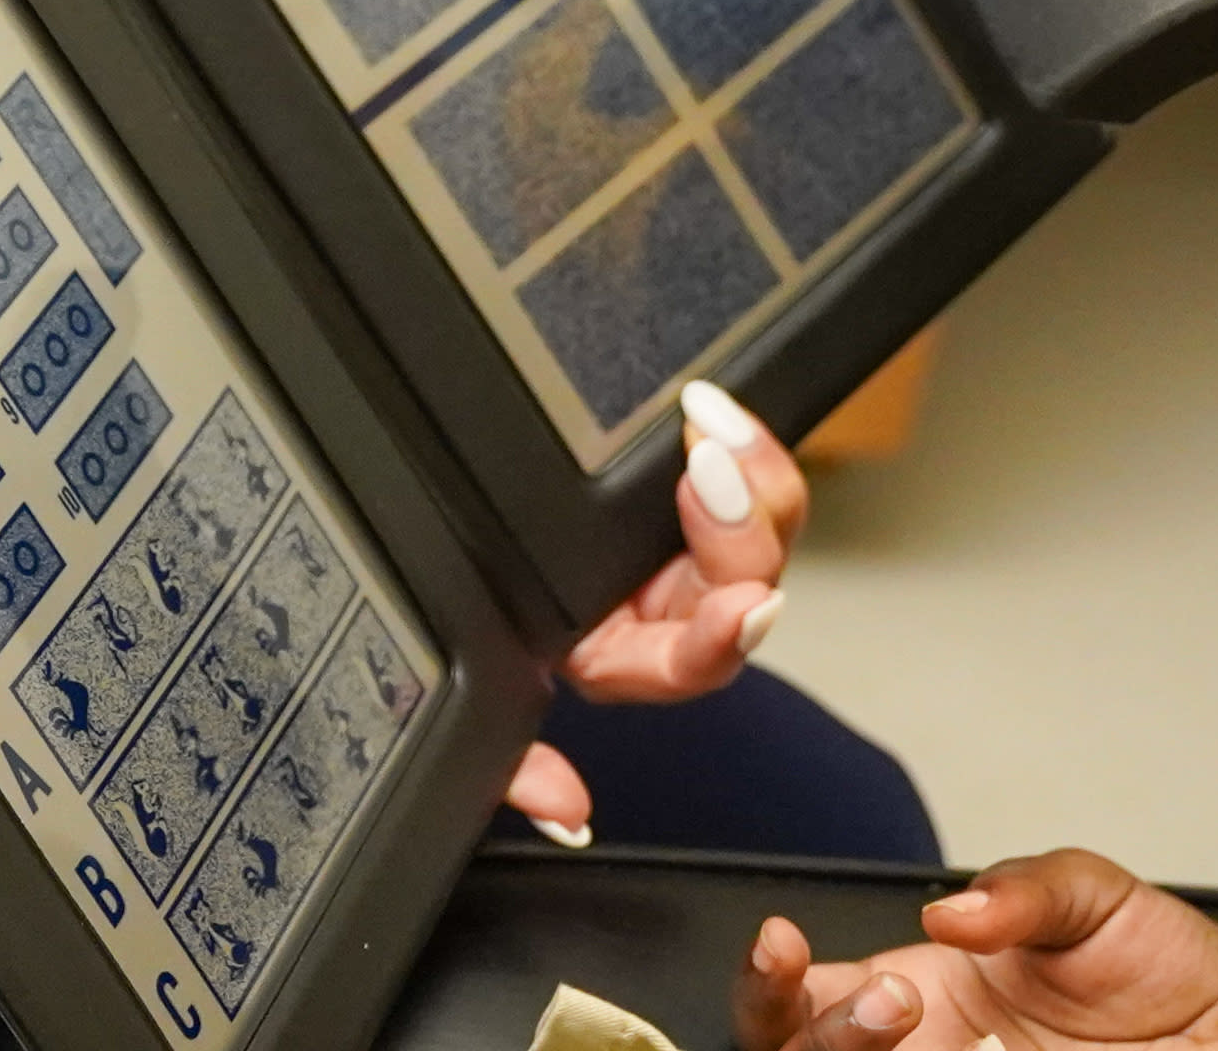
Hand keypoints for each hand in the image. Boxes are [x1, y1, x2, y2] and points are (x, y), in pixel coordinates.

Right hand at [504, 380, 807, 840]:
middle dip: (739, 526)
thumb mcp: (486, 704)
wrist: (463, 552)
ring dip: (749, 471)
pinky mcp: (677, 482)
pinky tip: (713, 402)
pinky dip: (734, 435)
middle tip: (709, 469)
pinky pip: (732, 461)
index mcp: (629, 660)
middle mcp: (671, 604)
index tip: (740, 610)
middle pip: (743, 573)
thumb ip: (515, 769)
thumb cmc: (479, 634)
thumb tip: (566, 814)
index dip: (722, 639)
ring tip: (715, 421)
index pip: (692, 661)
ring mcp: (680, 539)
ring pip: (754, 514)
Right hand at [734, 851, 1217, 1050]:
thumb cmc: (1164, 964)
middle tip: (897, 1002)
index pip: (805, 999)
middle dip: (822, 1033)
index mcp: (923, 996)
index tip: (785, 947)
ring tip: (921, 1031)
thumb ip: (1026, 889)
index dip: (771, 983)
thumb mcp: (1093, 896)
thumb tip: (953, 913)